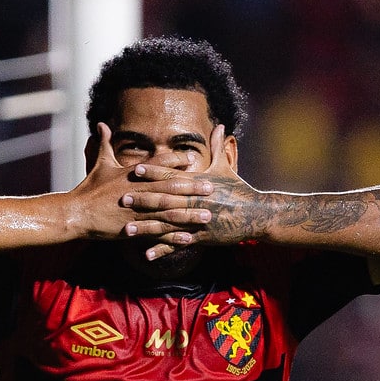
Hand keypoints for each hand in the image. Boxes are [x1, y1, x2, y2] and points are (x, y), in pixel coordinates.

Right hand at [65, 124, 219, 245]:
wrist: (76, 213)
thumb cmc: (88, 188)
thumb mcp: (99, 163)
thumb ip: (105, 143)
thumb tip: (101, 124)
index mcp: (132, 174)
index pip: (157, 164)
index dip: (175, 160)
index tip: (192, 158)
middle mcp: (137, 191)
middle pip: (169, 188)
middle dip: (192, 188)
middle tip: (211, 188)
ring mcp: (136, 211)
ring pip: (168, 212)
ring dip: (189, 214)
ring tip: (207, 214)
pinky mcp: (133, 228)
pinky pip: (157, 232)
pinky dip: (173, 235)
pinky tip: (189, 237)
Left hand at [118, 127, 275, 258]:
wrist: (257, 214)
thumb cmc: (239, 189)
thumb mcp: (226, 168)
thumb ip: (218, 147)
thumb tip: (219, 125)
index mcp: (198, 183)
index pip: (172, 176)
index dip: (153, 172)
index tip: (135, 169)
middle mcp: (195, 201)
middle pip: (165, 199)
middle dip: (143, 199)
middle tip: (122, 198)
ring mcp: (197, 221)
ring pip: (167, 224)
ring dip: (146, 227)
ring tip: (127, 230)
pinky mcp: (201, 237)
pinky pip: (178, 244)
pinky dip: (163, 250)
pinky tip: (147, 255)